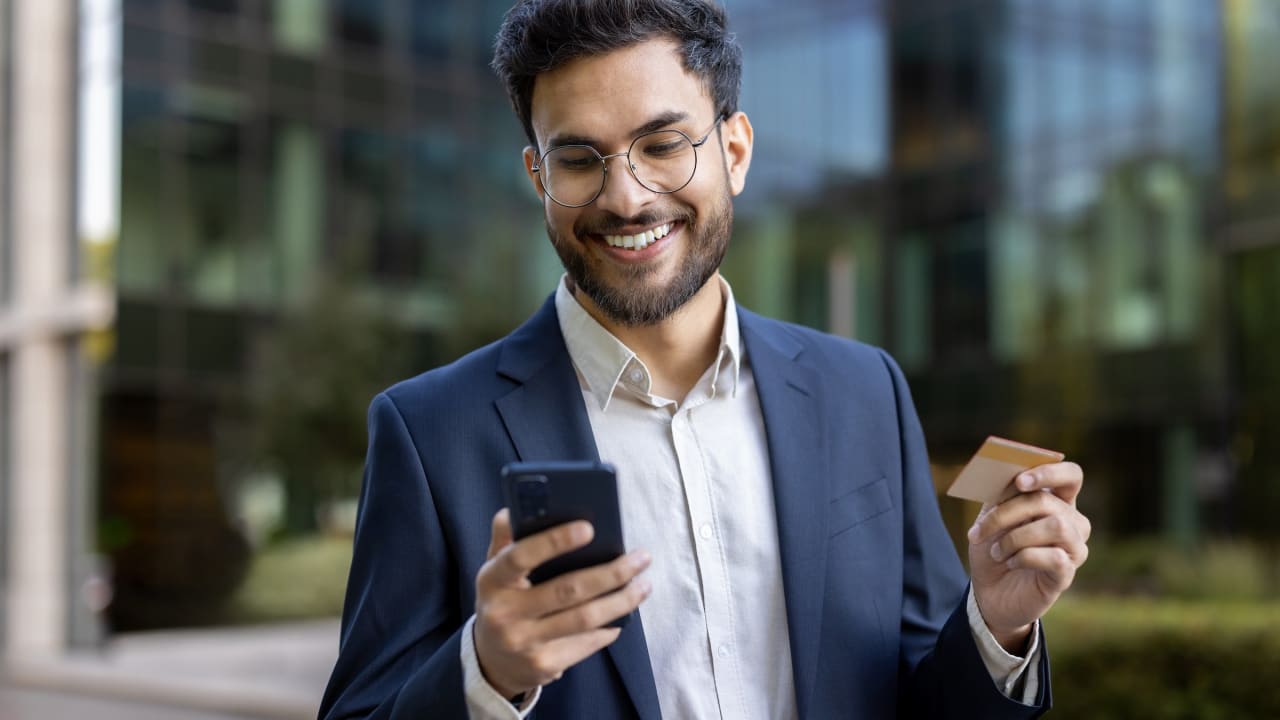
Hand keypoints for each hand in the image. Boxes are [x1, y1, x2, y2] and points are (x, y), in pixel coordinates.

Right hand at [473, 509, 651, 698]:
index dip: (554, 542)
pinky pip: (587, 642)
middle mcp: (504, 614)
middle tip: (642, 558)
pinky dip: (610, 627)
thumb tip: (513, 511)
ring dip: (622, 601)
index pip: (520, 557)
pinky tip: (624, 613)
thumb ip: (505, 541)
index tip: (589, 528)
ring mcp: (525, 643)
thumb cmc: (502, 602)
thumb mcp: (495, 572)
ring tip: (644, 584)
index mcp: (492, 581)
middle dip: (612, 573)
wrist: (492, 661)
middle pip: (568, 590)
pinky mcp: (545, 665)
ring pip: (585, 618)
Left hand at [967, 462, 1090, 652]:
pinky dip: (1023, 557)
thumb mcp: (991, 517)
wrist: (988, 592)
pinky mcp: (1067, 574)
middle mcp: (1073, 523)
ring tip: (997, 551)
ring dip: (1015, 537)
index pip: (1071, 475)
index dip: (1049, 472)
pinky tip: (1011, 563)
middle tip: (979, 530)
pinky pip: (1053, 556)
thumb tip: (1009, 474)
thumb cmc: (993, 549)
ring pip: (1056, 526)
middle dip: (1006, 513)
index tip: (1020, 481)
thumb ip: (1002, 494)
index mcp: (1056, 501)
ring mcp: (1074, 549)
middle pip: (1048, 501)